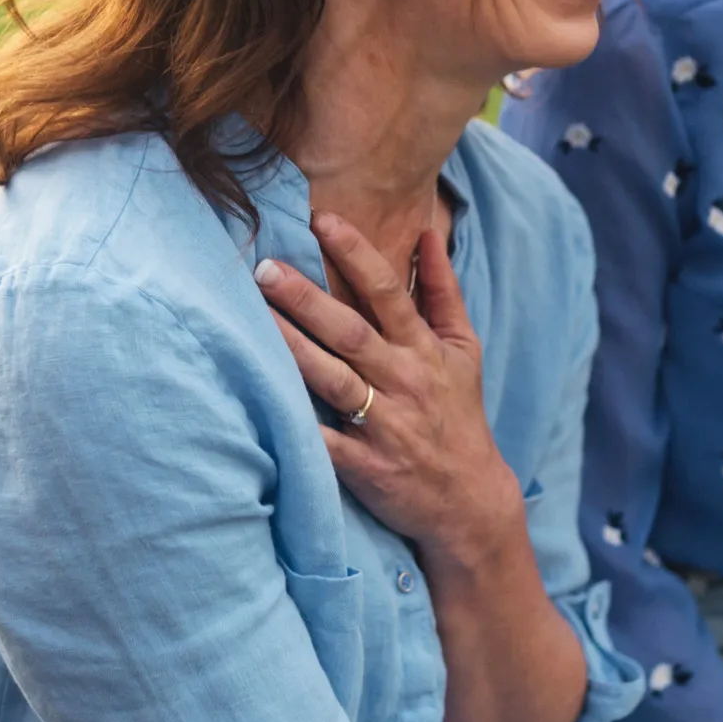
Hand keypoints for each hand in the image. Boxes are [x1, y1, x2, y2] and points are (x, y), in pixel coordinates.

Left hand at [257, 213, 521, 565]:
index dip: (356, 254)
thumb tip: (427, 233)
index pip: (388, 293)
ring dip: (292, 348)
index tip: (321, 220)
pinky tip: (261, 401)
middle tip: (264, 267)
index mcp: (424, 350)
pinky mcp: (365, 468)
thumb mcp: (463, 350)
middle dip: (307, 299)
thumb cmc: (458, 415)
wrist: (469, 501)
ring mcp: (384, 426)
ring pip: (332, 380)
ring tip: (253, 318)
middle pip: (350, 333)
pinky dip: (299, 425)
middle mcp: (404, 382)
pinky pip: (326, 444)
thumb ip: (444, 292)